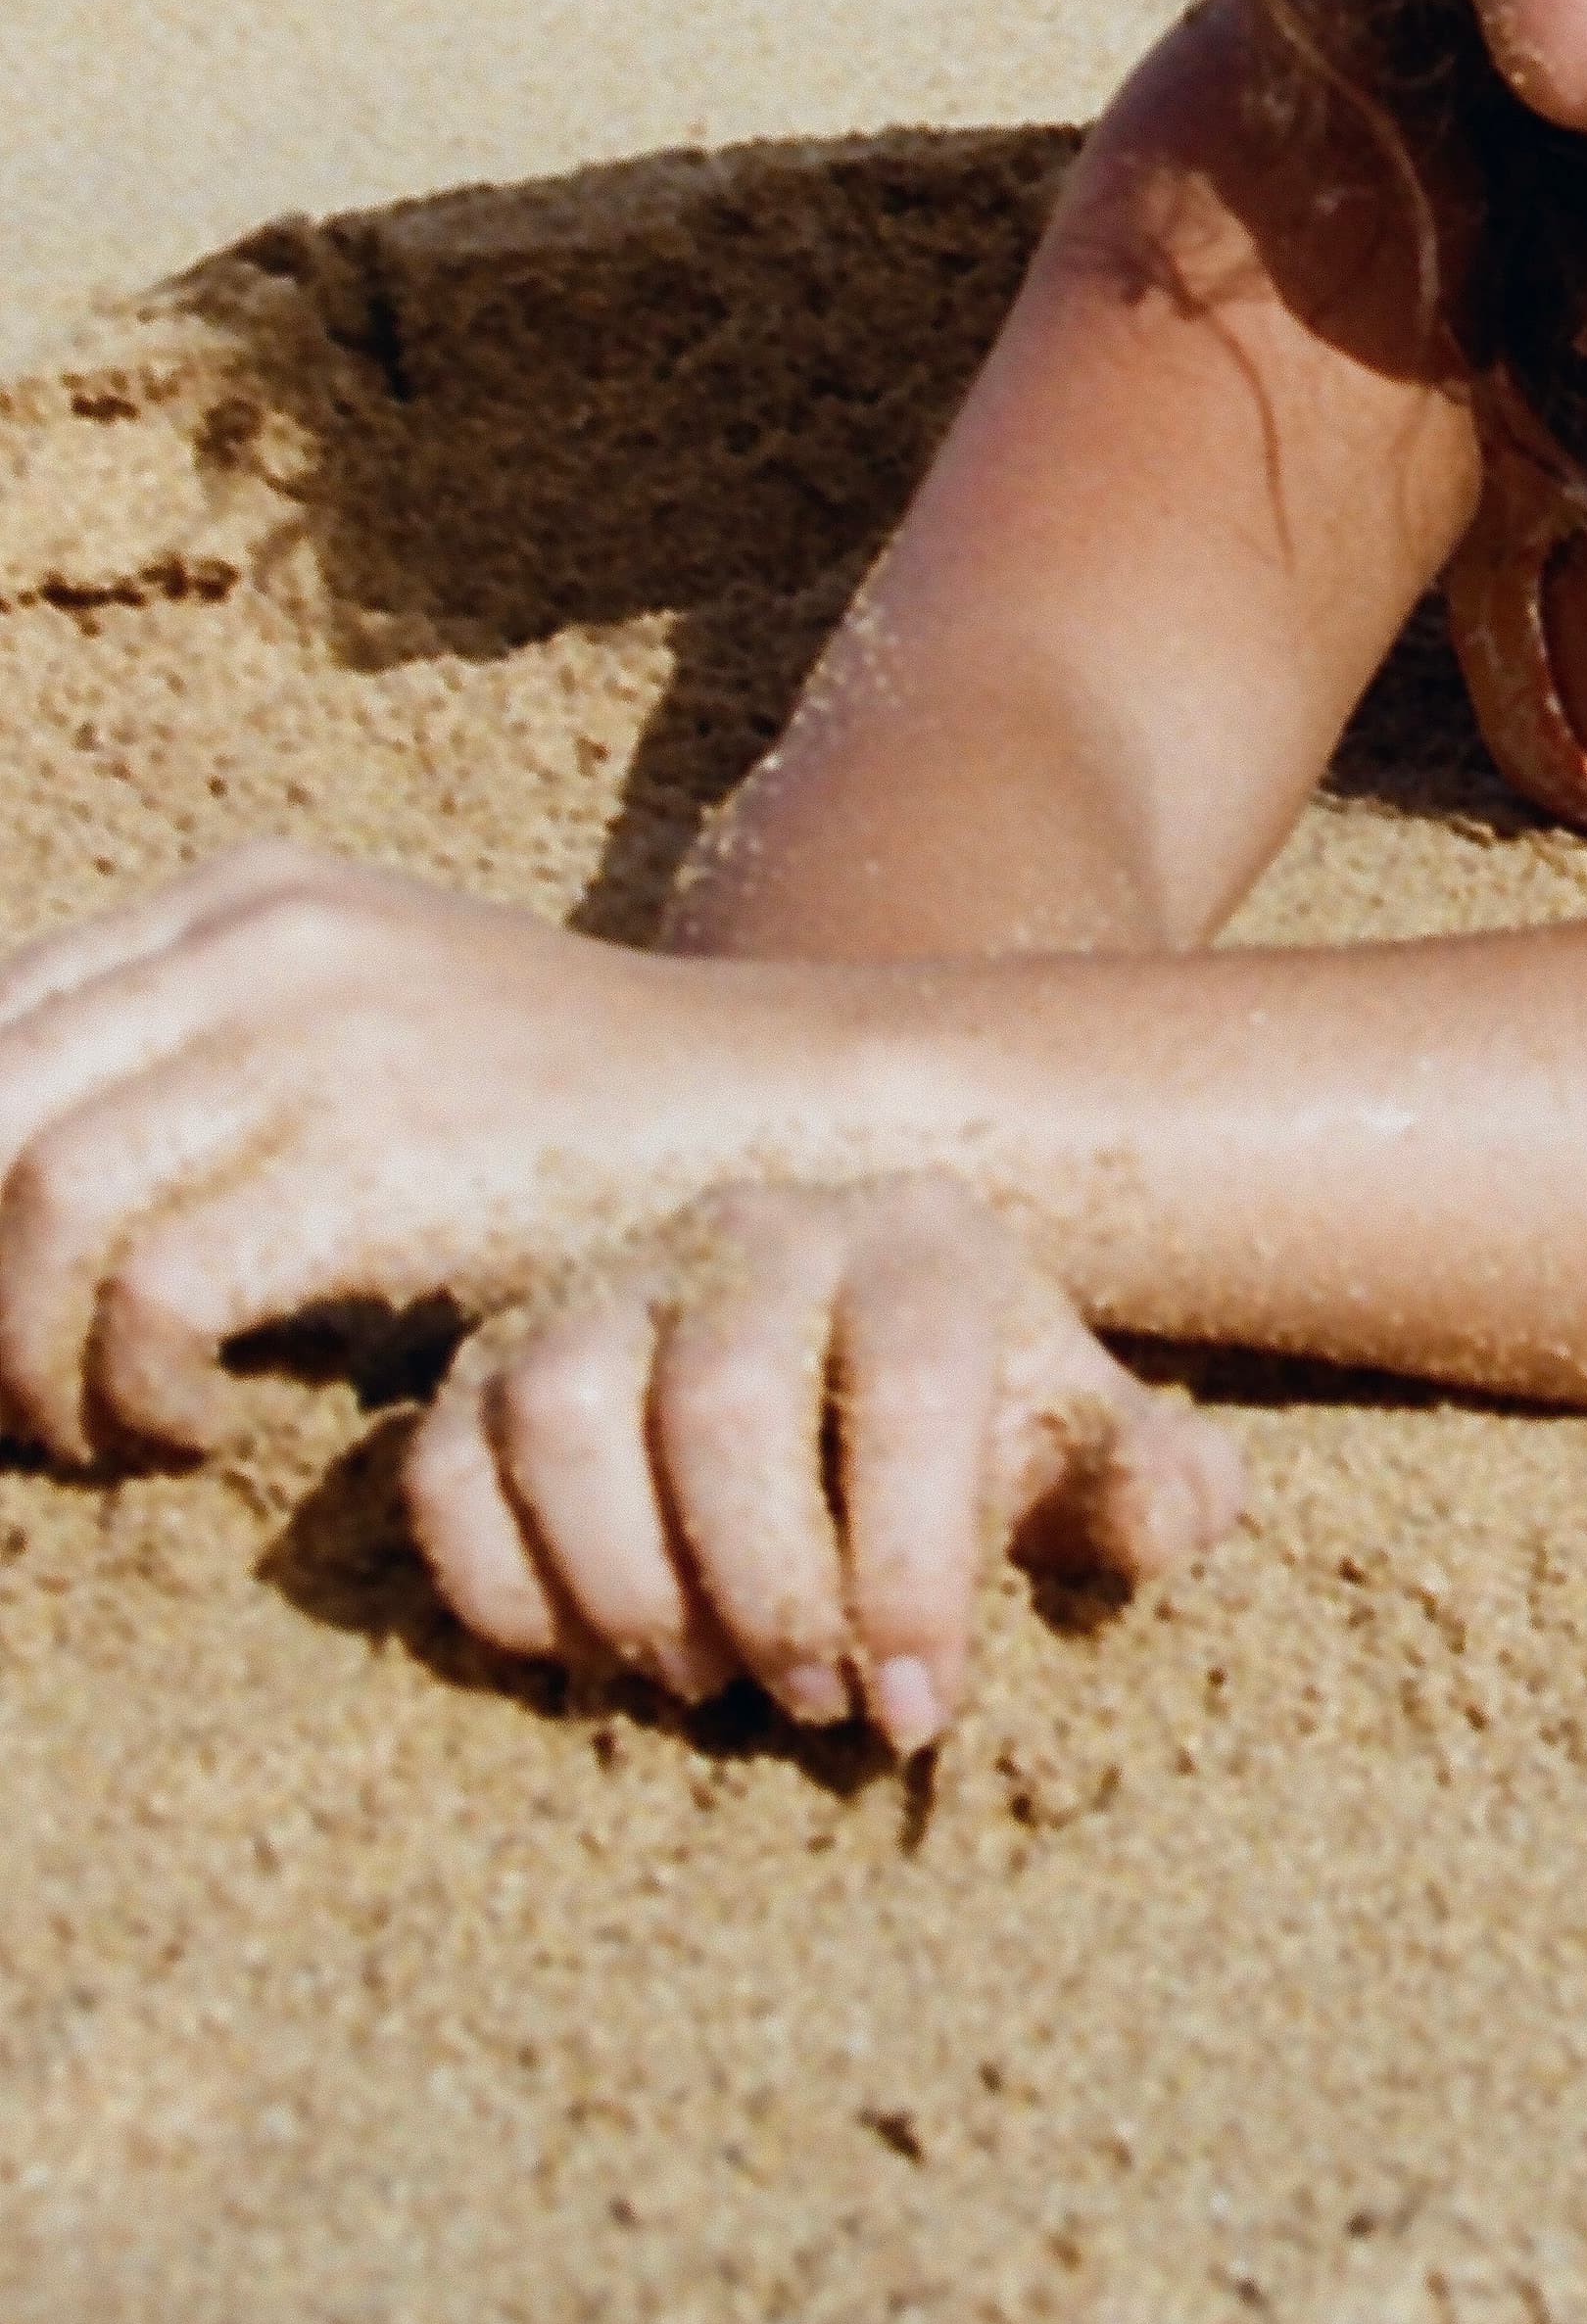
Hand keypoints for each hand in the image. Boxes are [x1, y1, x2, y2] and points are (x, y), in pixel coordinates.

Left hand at [0, 842, 826, 1457]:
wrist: (773, 1113)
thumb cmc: (568, 1113)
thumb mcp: (374, 1025)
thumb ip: (209, 1056)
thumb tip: (16, 1191)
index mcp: (249, 897)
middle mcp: (265, 937)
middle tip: (10, 1391)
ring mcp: (323, 1035)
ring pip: (35, 1200)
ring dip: (28, 1355)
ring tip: (96, 1426)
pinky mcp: (378, 1156)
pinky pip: (154, 1290)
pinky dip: (133, 1386)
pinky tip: (197, 1426)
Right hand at [403, 1176, 1246, 1748]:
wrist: (842, 1344)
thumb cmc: (978, 1418)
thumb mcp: (1078, 1445)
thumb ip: (1149, 1483)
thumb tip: (1182, 1509)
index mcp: (918, 1241)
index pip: (912, 1376)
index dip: (914, 1558)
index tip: (921, 1708)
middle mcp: (753, 1228)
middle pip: (723, 1394)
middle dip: (769, 1585)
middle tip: (812, 1703)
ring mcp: (608, 1281)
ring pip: (565, 1410)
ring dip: (628, 1583)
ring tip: (705, 1679)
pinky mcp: (490, 1360)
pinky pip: (446, 1466)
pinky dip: (503, 1584)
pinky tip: (590, 1653)